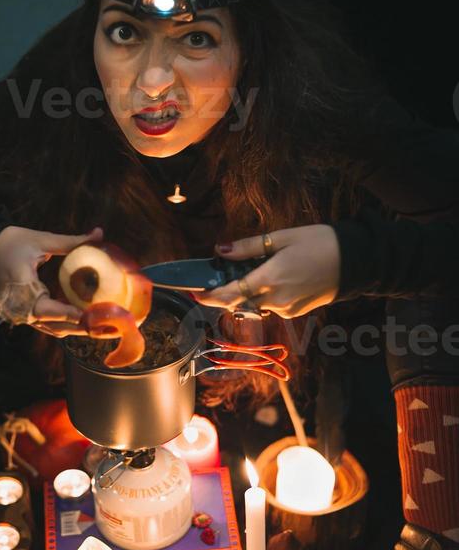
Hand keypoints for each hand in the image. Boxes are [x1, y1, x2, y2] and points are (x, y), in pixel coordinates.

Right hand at [0, 225, 103, 336]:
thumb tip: (98, 234)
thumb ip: (71, 241)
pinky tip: (83, 318)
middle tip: (102, 323)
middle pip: (51, 324)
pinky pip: (47, 324)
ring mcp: (22, 312)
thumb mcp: (41, 240)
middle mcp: (20, 304)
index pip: (43, 308)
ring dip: (73, 328)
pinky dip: (64, 323)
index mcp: (20, 285)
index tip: (85, 314)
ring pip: (50, 328)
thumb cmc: (13, 243)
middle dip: (77, 326)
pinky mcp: (26, 313)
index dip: (64, 313)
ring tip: (98, 324)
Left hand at [196, 225, 340, 318]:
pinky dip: (264, 295)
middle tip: (219, 277)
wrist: (355, 263)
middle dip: (226, 293)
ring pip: (254, 304)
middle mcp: (275, 299)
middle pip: (238, 302)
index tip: (194, 292)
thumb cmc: (320, 243)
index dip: (209, 296)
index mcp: (270, 279)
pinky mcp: (295, 312)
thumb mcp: (282, 238)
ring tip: (256, 270)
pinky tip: (276, 278)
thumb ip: (248, 248)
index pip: (229, 294)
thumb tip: (220, 251)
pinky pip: (270, 306)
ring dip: (247, 292)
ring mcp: (286, 309)